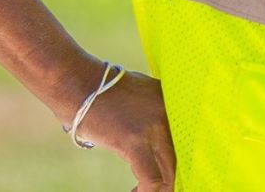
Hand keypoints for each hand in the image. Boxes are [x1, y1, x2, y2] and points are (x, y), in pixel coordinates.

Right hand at [74, 69, 175, 190]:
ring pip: (170, 172)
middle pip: (182, 157)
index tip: (172, 174)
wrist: (77, 82)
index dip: (182, 160)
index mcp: (171, 101)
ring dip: (163, 188)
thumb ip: (151, 110)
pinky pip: (151, 178)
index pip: (187, 138)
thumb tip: (151, 132)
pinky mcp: (135, 141)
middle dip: (174, 179)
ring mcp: (154, 126)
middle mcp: (168, 113)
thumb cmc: (99, 90)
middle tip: (164, 188)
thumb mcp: (137, 93)